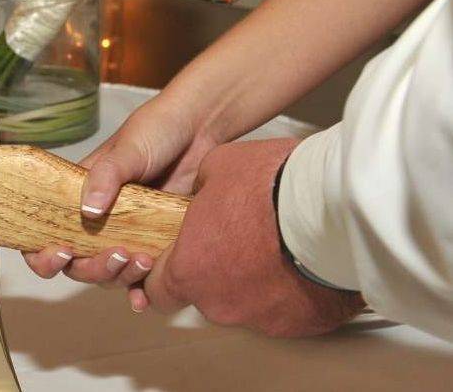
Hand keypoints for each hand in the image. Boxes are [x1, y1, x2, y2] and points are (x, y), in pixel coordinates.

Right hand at [23, 91, 218, 310]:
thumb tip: (88, 211)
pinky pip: (140, 278)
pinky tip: (144, 298)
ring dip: (119, 276)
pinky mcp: (155, 242)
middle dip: (90, 268)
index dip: (42, 252)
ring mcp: (127, 233)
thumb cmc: (157, 129)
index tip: (59, 251)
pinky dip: (139, 293)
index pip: (45, 231)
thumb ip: (106, 176)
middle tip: (116, 254)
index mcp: (79, 195)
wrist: (201, 129)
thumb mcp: (128, 148)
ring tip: (143, 261)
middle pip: (77, 263)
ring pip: (108, 273)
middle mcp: (98, 220)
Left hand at [143, 138, 365, 335]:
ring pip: (246, 303)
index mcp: (189, 270)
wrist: (331, 207)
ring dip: (254, 280)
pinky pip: (285, 309)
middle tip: (238, 240)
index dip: (164, 276)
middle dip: (216, 272)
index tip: (176, 263)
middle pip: (205, 295)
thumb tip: (205, 191)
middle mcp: (219, 303)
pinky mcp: (298, 324)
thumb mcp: (217, 167)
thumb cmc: (271, 188)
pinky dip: (289, 290)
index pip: (157, 291)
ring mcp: (260, 318)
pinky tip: (300, 262)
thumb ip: (200, 191)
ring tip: (276, 246)